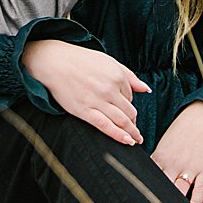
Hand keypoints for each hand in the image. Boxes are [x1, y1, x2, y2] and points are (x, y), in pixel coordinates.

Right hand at [21, 39, 149, 145]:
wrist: (55, 62)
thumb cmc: (82, 61)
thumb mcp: (110, 62)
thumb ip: (130, 77)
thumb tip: (146, 89)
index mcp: (118, 76)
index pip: (130, 97)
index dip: (130, 105)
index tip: (128, 113)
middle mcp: (110, 90)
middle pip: (129, 111)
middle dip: (134, 123)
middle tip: (137, 132)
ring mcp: (97, 101)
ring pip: (121, 120)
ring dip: (131, 132)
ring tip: (136, 140)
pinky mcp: (84, 111)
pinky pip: (105, 126)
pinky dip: (118, 135)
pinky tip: (126, 141)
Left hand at [150, 101, 202, 202]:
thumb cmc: (184, 130)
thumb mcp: (165, 144)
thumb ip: (156, 162)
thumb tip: (143, 177)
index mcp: (160, 158)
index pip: (147, 181)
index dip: (140, 195)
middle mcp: (173, 165)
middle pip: (161, 189)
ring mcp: (190, 168)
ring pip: (179, 192)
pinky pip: (200, 191)